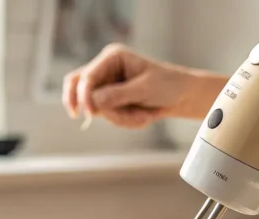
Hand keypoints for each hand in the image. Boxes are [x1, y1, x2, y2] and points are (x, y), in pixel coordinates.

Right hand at [62, 44, 205, 128]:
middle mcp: (104, 69)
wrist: (179, 96)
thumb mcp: (145, 89)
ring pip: (94, 108)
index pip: (86, 76)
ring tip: (143, 116)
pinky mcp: (109, 101)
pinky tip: (141, 116)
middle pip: (78, 90)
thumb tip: (94, 101)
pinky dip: (124, 121)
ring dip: (119, 117)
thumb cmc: (167, 85)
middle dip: (98, 109)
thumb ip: (119, 94)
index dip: (84, 96)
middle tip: (96, 118)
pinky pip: (106, 116)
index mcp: (112, 57)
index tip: (89, 113)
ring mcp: (106, 86)